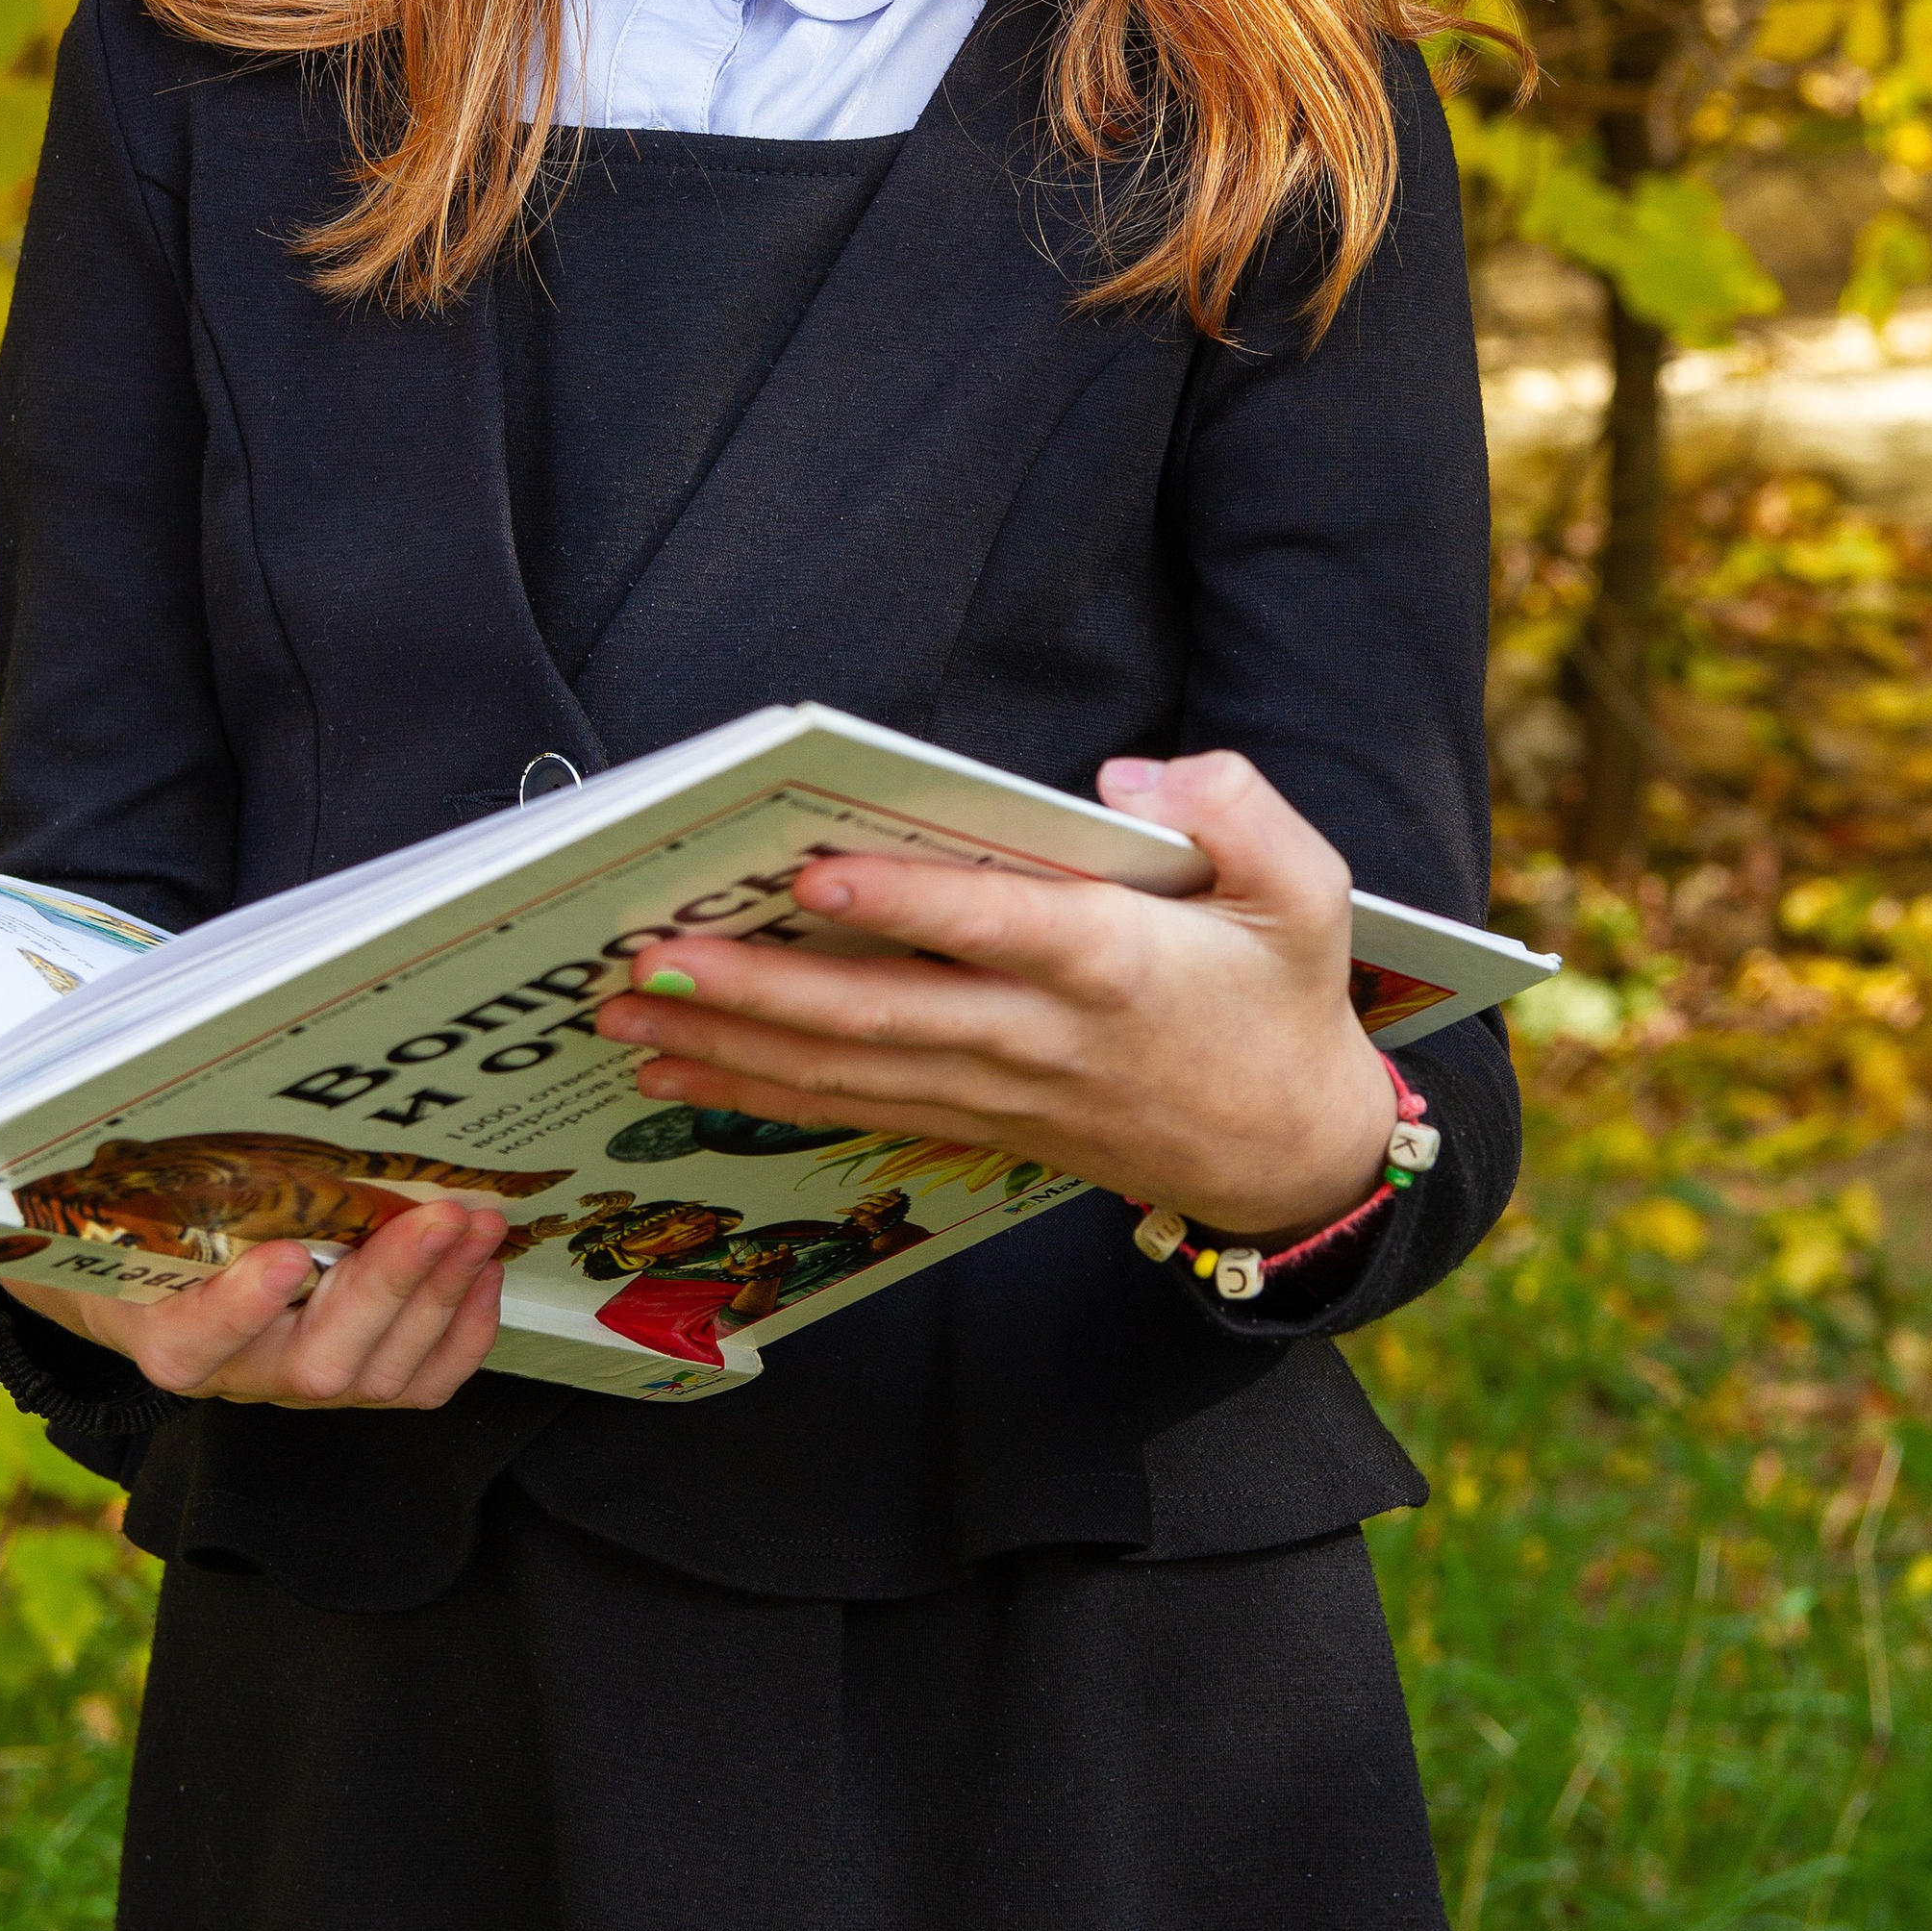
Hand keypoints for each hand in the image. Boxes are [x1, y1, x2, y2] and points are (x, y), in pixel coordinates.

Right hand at [0, 1200, 506, 1408]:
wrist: (165, 1285)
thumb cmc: (161, 1232)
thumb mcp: (149, 1201)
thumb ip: (185, 1175)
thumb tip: (235, 1090)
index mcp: (173, 1330)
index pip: (196, 1337)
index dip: (241, 1307)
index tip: (283, 1257)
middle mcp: (242, 1371)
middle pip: (317, 1360)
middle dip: (390, 1283)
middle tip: (439, 1218)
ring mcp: (303, 1385)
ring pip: (380, 1373)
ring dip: (441, 1294)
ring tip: (476, 1228)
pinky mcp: (355, 1383)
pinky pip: (420, 1383)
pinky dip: (464, 1332)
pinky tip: (482, 1272)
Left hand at [592, 751, 1394, 1239]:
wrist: (1291, 1152)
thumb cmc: (1285, 998)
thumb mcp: (1309, 892)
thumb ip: (1238, 811)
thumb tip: (1131, 778)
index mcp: (1115, 962)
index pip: (994, 927)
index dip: (905, 906)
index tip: (811, 879)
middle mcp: (1038, 1035)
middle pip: (881, 1014)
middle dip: (754, 989)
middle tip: (647, 961)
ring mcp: (997, 1091)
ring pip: (845, 1073)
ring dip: (726, 1046)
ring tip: (622, 1015)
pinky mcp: (971, 1122)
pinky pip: (851, 1110)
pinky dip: (759, 1091)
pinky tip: (675, 1072)